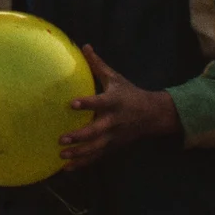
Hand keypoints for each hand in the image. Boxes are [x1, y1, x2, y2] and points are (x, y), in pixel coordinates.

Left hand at [58, 45, 180, 169]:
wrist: (153, 115)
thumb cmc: (129, 93)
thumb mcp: (116, 78)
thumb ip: (98, 65)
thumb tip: (85, 45)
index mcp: (113, 102)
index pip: (99, 102)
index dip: (86, 103)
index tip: (72, 103)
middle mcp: (113, 121)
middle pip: (96, 131)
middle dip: (80, 136)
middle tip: (61, 138)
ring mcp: (114, 137)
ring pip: (96, 148)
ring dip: (79, 153)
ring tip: (62, 156)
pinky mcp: (113, 147)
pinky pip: (97, 157)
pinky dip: (83, 163)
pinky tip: (67, 168)